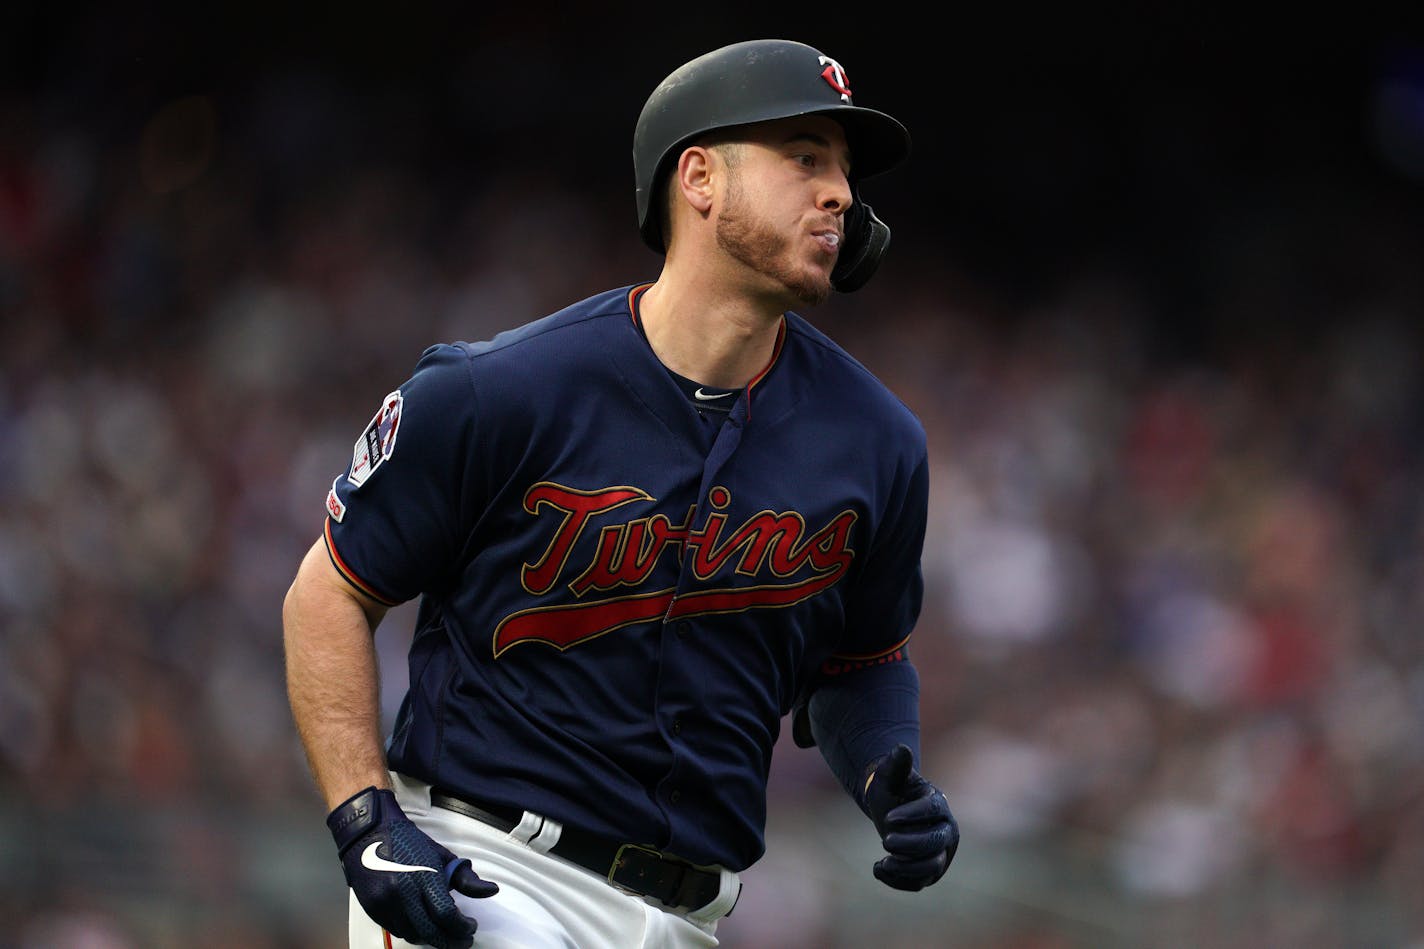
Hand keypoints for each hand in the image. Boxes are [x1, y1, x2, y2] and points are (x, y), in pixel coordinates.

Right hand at [327, 787, 498, 948]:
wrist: (369, 833)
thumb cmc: (406, 842)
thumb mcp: (441, 855)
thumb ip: (466, 878)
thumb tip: (491, 890)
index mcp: (424, 876)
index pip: (447, 915)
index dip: (462, 928)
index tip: (470, 927)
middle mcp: (403, 892)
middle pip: (431, 933)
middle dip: (452, 941)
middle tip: (463, 939)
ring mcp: (386, 903)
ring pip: (414, 935)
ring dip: (432, 937)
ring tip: (444, 931)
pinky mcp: (374, 909)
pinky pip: (398, 931)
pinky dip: (414, 932)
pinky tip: (423, 925)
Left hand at [863, 744, 958, 890]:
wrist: (890, 812)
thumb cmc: (892, 790)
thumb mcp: (890, 776)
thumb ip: (896, 765)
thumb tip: (901, 748)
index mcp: (938, 805)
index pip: (933, 811)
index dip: (912, 815)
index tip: (889, 818)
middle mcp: (946, 831)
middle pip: (935, 843)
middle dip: (911, 844)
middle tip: (885, 840)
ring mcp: (940, 854)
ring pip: (931, 867)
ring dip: (906, 868)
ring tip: (883, 863)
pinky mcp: (929, 872)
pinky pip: (919, 883)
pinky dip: (899, 881)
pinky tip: (878, 869)